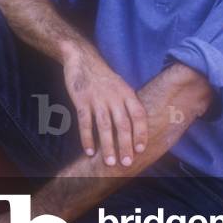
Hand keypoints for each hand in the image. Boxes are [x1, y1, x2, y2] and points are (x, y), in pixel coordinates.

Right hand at [61, 43, 148, 165]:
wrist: (82, 58)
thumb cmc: (103, 76)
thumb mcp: (121, 86)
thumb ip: (128, 104)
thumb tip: (137, 127)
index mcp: (127, 93)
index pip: (138, 115)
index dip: (141, 133)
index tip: (141, 150)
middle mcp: (114, 97)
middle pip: (123, 124)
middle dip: (125, 146)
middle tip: (126, 163)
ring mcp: (97, 99)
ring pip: (104, 126)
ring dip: (108, 146)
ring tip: (109, 162)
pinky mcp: (81, 100)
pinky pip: (85, 122)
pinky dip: (87, 138)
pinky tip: (89, 152)